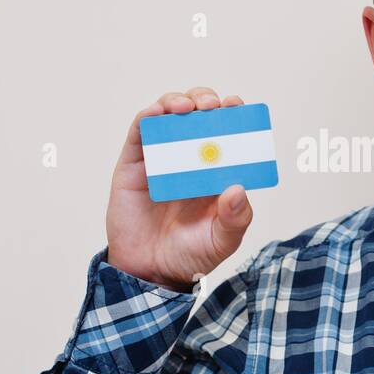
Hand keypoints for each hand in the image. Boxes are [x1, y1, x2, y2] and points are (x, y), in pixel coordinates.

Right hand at [105, 88, 252, 290]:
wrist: (150, 273)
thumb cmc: (190, 254)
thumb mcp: (222, 241)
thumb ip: (236, 219)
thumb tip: (238, 190)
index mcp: (216, 170)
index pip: (227, 132)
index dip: (233, 114)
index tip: (237, 106)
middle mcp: (190, 158)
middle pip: (199, 114)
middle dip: (206, 101)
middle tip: (213, 106)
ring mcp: (161, 157)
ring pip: (169, 115)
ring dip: (178, 101)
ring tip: (187, 107)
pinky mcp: (134, 164)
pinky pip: (139, 132)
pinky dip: (148, 116)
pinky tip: (157, 112)